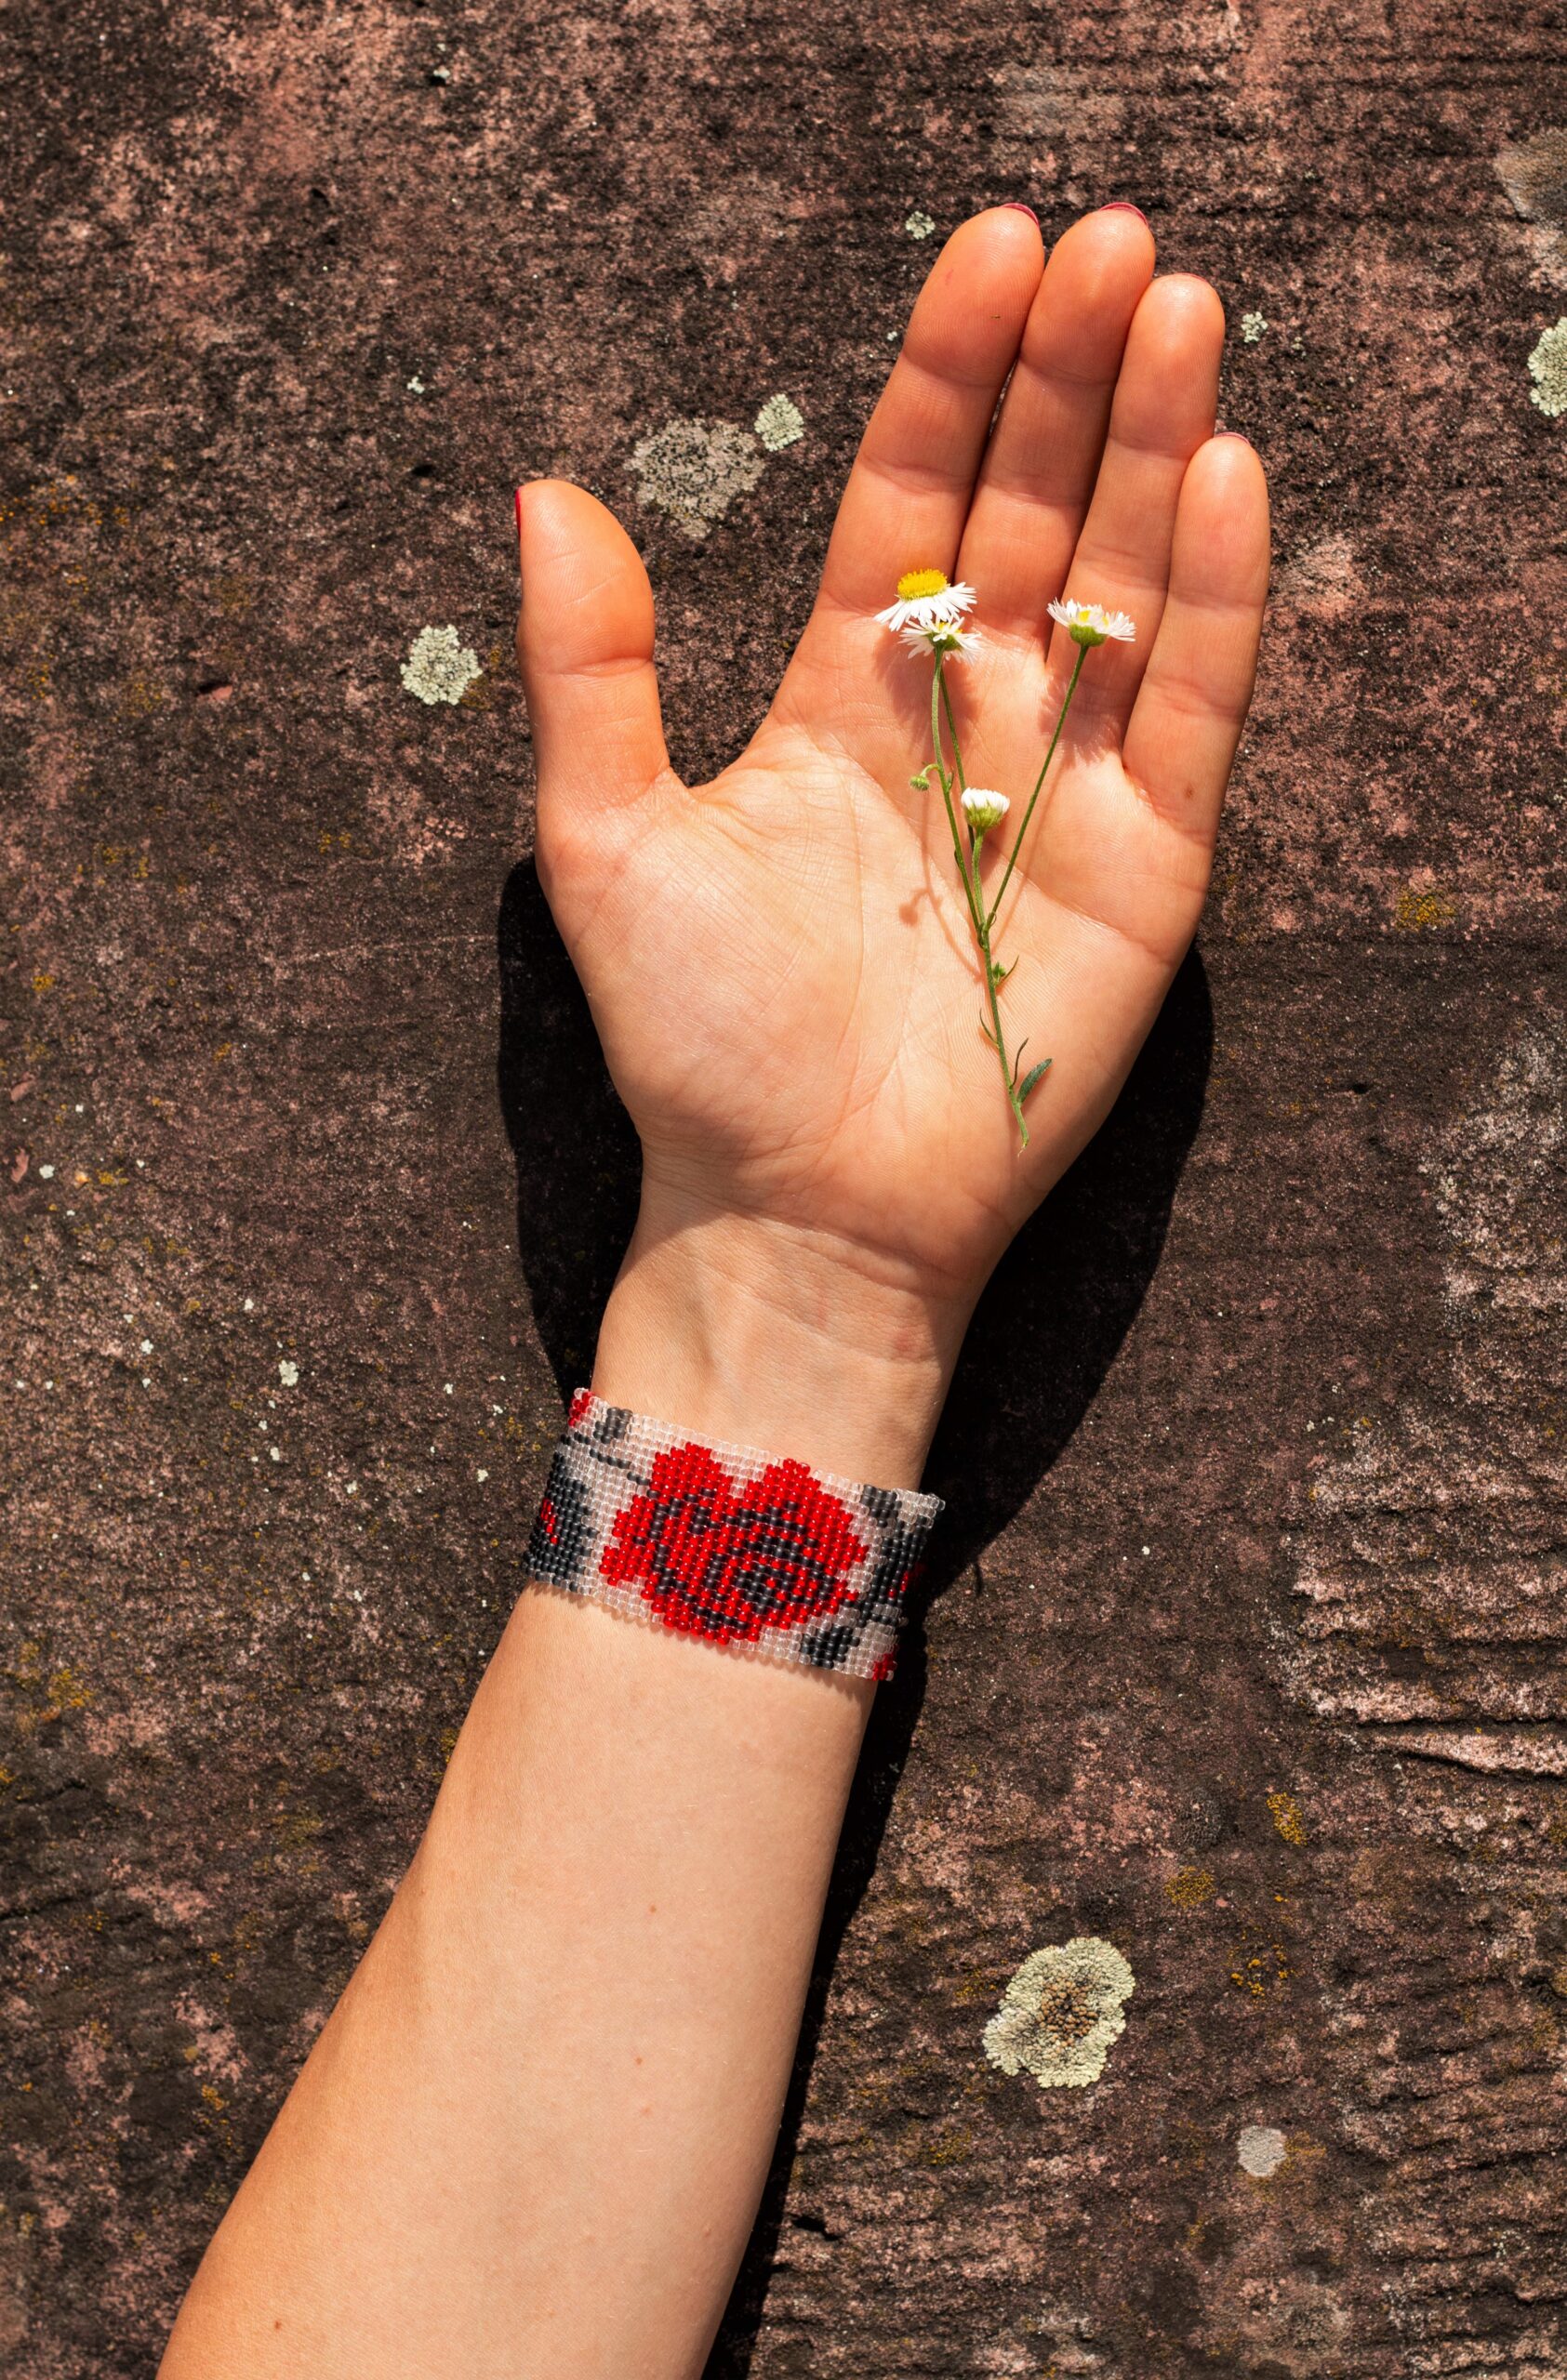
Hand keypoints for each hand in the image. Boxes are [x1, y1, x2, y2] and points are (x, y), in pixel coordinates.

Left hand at [515, 205, 1268, 1482]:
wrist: (797, 1209)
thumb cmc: (697, 1044)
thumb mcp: (604, 838)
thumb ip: (588, 667)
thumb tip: (542, 490)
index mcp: (848, 693)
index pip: (915, 495)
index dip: (952, 372)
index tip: (992, 247)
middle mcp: (969, 718)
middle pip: (1038, 510)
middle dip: (1073, 375)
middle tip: (1114, 242)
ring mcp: (1067, 785)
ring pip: (1129, 584)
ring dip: (1158, 447)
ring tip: (1181, 311)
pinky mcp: (1149, 866)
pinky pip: (1192, 712)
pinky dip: (1215, 601)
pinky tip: (1225, 477)